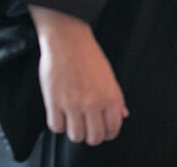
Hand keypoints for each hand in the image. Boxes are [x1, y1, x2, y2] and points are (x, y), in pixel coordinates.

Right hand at [29, 5, 127, 145]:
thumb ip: (117, 98)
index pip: (113, 128)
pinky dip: (59, 125)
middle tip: (89, 130)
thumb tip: (123, 115)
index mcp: (110, 96)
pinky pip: (56, 127)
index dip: (109, 134)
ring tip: (75, 123)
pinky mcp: (54, 102)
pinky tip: (62, 117)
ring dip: (75, 133)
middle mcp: (93, 103)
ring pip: (75, 136)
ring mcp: (72, 104)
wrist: (68, 40)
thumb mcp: (109, 76)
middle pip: (94, 137)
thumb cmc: (89, 56)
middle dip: (93, 137)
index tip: (104, 133)